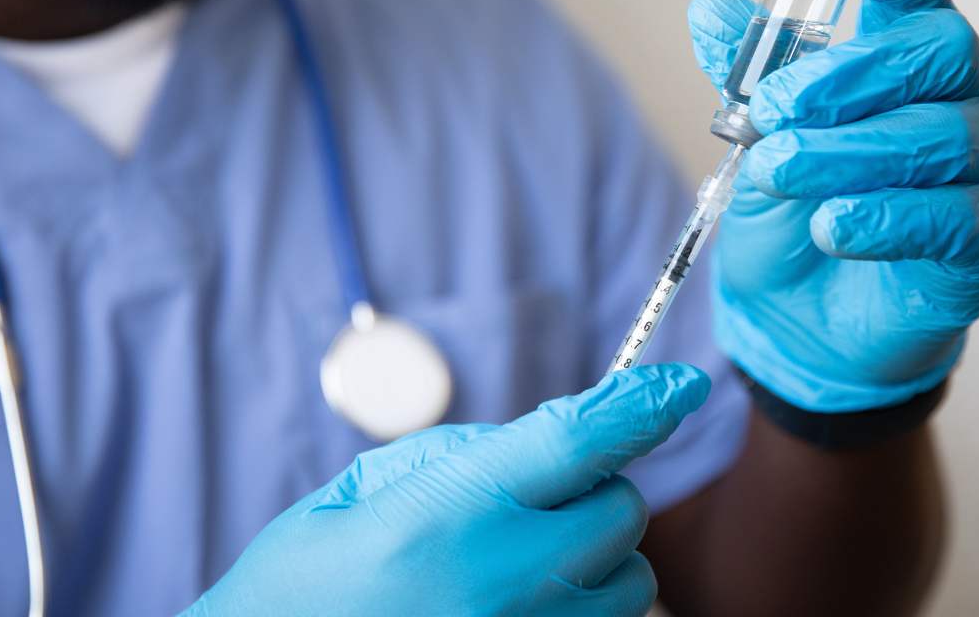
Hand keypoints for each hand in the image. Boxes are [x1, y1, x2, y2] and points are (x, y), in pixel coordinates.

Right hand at [181, 364, 709, 615]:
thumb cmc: (296, 583)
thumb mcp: (359, 491)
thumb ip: (458, 454)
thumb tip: (538, 441)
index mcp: (451, 511)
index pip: (581, 439)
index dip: (641, 402)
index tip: (682, 384)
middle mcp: (504, 580)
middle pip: (621, 511)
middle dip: (595, 489)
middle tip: (536, 497)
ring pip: (632, 582)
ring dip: (597, 558)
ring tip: (519, 565)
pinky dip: (583, 609)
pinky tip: (522, 605)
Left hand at [687, 0, 978, 411]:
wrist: (796, 323)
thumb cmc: (788, 217)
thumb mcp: (756, 143)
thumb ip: (745, 79)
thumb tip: (708, 8)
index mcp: (904, 62)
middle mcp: (959, 102)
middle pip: (940, 51)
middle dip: (850, 73)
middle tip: (773, 107)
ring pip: (942, 137)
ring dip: (850, 151)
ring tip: (778, 169)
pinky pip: (953, 220)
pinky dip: (885, 219)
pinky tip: (832, 227)